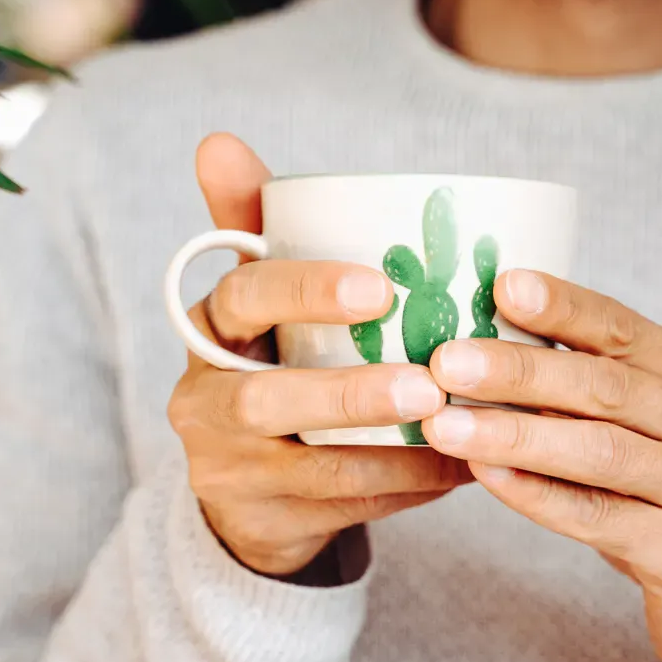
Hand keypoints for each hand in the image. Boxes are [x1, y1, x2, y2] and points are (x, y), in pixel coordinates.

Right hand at [168, 134, 469, 578]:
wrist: (244, 489)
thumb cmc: (269, 364)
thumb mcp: (257, 300)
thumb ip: (253, 224)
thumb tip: (218, 140)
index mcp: (208, 331)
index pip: (243, 299)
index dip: (305, 291)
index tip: (378, 286)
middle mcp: (204, 402)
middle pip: (266, 398)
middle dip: (350, 392)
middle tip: (427, 381)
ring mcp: (228, 469)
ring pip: (309, 465)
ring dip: (389, 449)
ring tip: (454, 429)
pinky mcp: (263, 522)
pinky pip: (343, 509)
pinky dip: (404, 488)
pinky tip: (458, 470)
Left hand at [424, 271, 661, 661]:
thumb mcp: (646, 426)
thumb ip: (589, 385)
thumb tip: (484, 341)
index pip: (624, 330)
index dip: (564, 307)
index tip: (503, 286)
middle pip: (607, 387)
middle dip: (520, 371)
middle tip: (448, 362)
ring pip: (598, 451)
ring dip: (514, 436)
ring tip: (445, 425)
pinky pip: (596, 516)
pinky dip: (536, 495)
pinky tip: (486, 479)